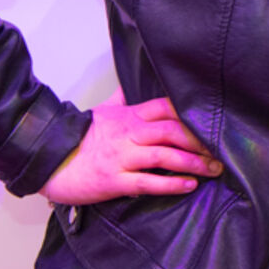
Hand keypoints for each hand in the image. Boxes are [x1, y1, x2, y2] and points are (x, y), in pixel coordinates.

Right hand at [40, 89, 223, 204]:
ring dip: (193, 163)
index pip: (167, 107)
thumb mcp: (101, 112)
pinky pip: (148, 183)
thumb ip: (119, 100)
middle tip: (222, 150)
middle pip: (172, 131)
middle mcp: (129, 134)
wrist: (46, 159)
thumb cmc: (77, 137)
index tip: (214, 121)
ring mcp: (122, 157)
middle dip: (201, 141)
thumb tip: (126, 83)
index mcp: (129, 116)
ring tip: (214, 169)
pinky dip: (171, 184)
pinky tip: (189, 185)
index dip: (192, 113)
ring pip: (165, 156)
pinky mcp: (114, 180)